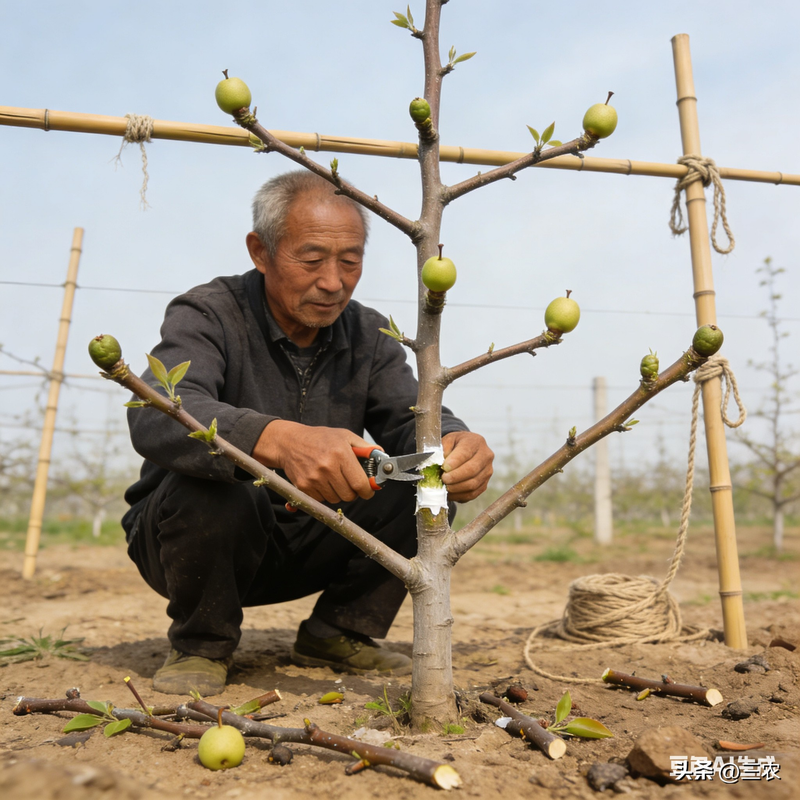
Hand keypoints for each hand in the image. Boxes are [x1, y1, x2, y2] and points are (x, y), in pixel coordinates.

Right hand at [253, 421, 376, 503]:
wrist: (289, 442)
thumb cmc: (320, 438)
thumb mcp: (344, 436)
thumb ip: (365, 448)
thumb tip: (381, 457)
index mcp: (341, 454)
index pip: (360, 484)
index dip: (367, 491)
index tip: (368, 491)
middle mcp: (327, 467)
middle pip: (348, 495)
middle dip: (352, 492)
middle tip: (349, 483)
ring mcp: (314, 478)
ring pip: (335, 499)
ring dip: (337, 493)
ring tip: (333, 479)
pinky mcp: (303, 486)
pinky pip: (321, 500)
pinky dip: (324, 494)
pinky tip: (321, 481)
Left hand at [441, 431, 493, 502]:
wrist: (467, 449)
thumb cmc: (455, 445)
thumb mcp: (447, 440)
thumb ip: (443, 449)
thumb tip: (439, 463)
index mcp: (476, 442)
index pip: (466, 453)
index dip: (454, 462)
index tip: (444, 467)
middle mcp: (485, 456)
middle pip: (472, 470)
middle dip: (455, 477)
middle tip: (443, 479)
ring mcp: (487, 472)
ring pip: (473, 484)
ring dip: (456, 488)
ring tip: (444, 486)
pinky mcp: (484, 484)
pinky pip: (472, 494)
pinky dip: (459, 495)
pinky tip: (449, 493)